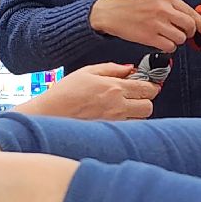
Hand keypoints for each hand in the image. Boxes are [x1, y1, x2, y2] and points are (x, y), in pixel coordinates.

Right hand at [17, 63, 157, 120]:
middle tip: (135, 96)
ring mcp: (114, 122)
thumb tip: (130, 68)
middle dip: (146, 100)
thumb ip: (112, 68)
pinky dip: (128, 122)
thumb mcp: (87, 71)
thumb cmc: (65, 92)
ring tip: (123, 107)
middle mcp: (117, 106)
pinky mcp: (109, 132)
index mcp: (114, 88)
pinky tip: (115, 116)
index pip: (147, 88)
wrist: (49, 114)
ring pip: (141, 119)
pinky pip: (128, 128)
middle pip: (149, 106)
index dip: (151, 85)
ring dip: (137, 112)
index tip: (146, 83)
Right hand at [90, 0, 200, 50]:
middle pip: (190, 26)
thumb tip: (194, 21)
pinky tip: (160, 42)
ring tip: (166, 37)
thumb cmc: (134, 8)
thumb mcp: (156, 0)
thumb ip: (174, 8)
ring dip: (177, 41)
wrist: (112, 13)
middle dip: (189, 33)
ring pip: (181, 38)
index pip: (192, 12)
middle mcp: (163, 8)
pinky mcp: (149, 36)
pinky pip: (170, 46)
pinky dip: (168, 47)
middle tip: (182, 34)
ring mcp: (156, 22)